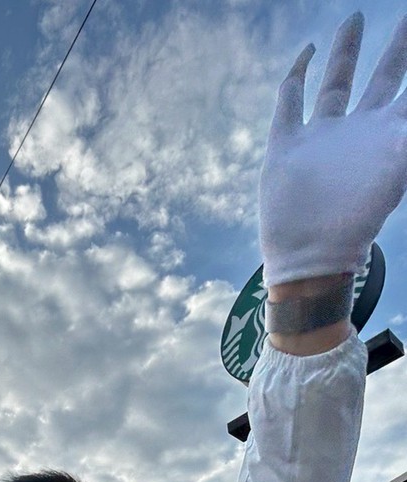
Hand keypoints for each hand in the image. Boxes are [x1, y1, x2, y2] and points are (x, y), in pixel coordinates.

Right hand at [260, 12, 406, 286]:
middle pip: (382, 79)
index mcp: (384, 136)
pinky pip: (290, 101)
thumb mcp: (397, 165)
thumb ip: (403, 136)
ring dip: (345, 51)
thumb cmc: (356, 221)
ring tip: (356, 17)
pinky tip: (307, 53)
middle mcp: (356, 133)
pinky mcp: (286, 146)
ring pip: (335, 84)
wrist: (309, 257)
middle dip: (397, 47)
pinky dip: (297, 75)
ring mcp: (320, 138)